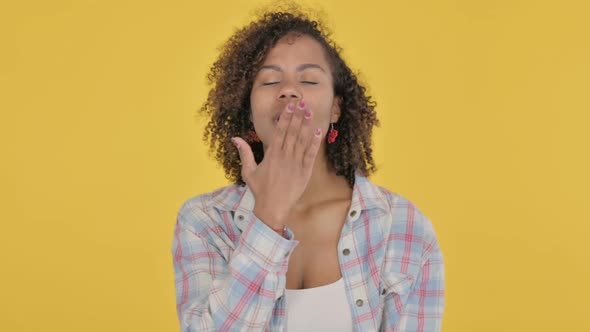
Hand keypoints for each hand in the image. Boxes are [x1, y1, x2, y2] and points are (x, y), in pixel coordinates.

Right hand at [231, 100, 322, 228]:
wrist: (273, 208)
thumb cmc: (260, 190)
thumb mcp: (248, 171)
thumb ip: (244, 153)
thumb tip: (235, 138)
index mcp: (272, 154)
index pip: (280, 130)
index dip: (286, 117)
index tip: (290, 106)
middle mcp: (285, 156)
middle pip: (292, 131)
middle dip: (297, 116)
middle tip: (302, 102)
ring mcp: (296, 163)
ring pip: (302, 140)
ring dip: (306, 125)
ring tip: (310, 112)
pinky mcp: (305, 171)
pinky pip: (311, 154)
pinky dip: (315, 142)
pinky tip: (319, 131)